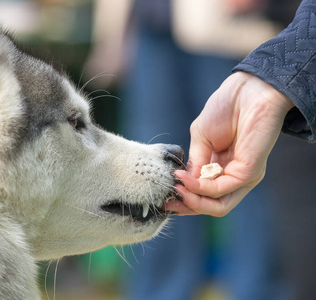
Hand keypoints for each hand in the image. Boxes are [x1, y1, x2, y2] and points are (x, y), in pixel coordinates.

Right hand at [166, 72, 293, 216]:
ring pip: (218, 206)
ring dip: (193, 201)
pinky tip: (184, 179)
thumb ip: (194, 163)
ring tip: (176, 190)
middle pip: (212, 206)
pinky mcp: (249, 173)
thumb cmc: (224, 109)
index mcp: (222, 168)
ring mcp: (243, 177)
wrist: (246, 91)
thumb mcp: (200, 139)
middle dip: (187, 207)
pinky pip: (220, 190)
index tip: (164, 197)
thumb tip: (182, 184)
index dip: (184, 199)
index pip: (204, 195)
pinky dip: (199, 188)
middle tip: (167, 202)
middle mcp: (234, 177)